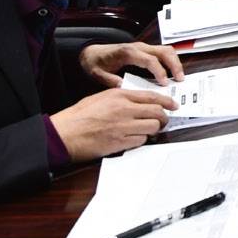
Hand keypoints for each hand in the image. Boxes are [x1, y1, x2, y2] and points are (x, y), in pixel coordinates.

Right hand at [51, 86, 173, 161]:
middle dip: (164, 117)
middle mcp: (124, 108)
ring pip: (153, 127)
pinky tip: (136, 138)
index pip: (151, 96)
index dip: (166, 102)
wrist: (64, 133)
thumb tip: (139, 102)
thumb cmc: (78, 116)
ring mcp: (123, 126)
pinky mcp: (120, 142)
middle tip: (163, 121)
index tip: (173, 105)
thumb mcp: (101, 97)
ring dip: (154, 130)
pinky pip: (141, 140)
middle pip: (157, 112)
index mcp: (119, 95)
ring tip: (148, 131)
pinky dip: (142, 140)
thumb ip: (121, 97)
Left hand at [78, 39, 184, 88]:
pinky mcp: (146, 50)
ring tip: (180, 78)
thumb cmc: (96, 63)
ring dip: (175, 62)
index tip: (165, 83)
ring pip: (166, 50)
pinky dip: (171, 62)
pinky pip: (163, 53)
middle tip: (180, 80)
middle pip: (163, 51)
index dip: (159, 71)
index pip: (150, 60)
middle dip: (174, 65)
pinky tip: (173, 74)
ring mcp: (144, 47)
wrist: (93, 52)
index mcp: (128, 52)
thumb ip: (110, 80)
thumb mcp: (98, 74)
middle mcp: (139, 47)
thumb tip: (124, 87)